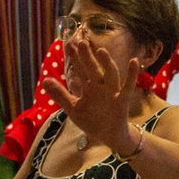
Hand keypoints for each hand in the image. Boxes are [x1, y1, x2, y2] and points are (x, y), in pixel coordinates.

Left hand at [43, 38, 139, 152]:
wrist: (109, 135)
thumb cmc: (92, 120)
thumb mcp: (73, 108)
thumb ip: (60, 95)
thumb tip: (44, 80)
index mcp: (89, 87)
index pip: (81, 70)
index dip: (75, 58)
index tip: (68, 45)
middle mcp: (101, 86)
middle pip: (94, 69)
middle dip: (87, 57)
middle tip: (80, 43)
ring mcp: (112, 91)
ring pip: (110, 74)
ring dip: (107, 63)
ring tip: (101, 50)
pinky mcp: (123, 100)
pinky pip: (128, 86)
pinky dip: (132, 74)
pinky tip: (134, 61)